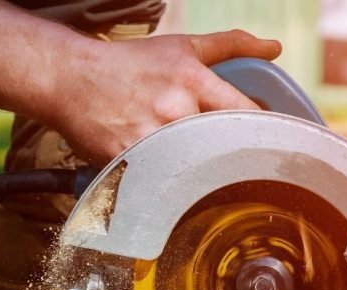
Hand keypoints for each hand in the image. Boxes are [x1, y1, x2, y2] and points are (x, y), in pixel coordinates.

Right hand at [44, 30, 280, 164]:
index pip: (247, 114)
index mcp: (193, 80)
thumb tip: (275, 48)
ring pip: (196, 171)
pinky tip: (168, 182)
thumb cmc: (129, 64)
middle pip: (225, 147)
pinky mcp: (131, 163)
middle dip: (232, 158)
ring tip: (195, 172)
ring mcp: (153, 139)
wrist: (71, 79)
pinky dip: (169, 186)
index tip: (264, 144)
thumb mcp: (182, 47)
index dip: (262, 133)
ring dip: (201, 175)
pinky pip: (162, 183)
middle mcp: (176, 110)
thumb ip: (231, 45)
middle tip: (235, 166)